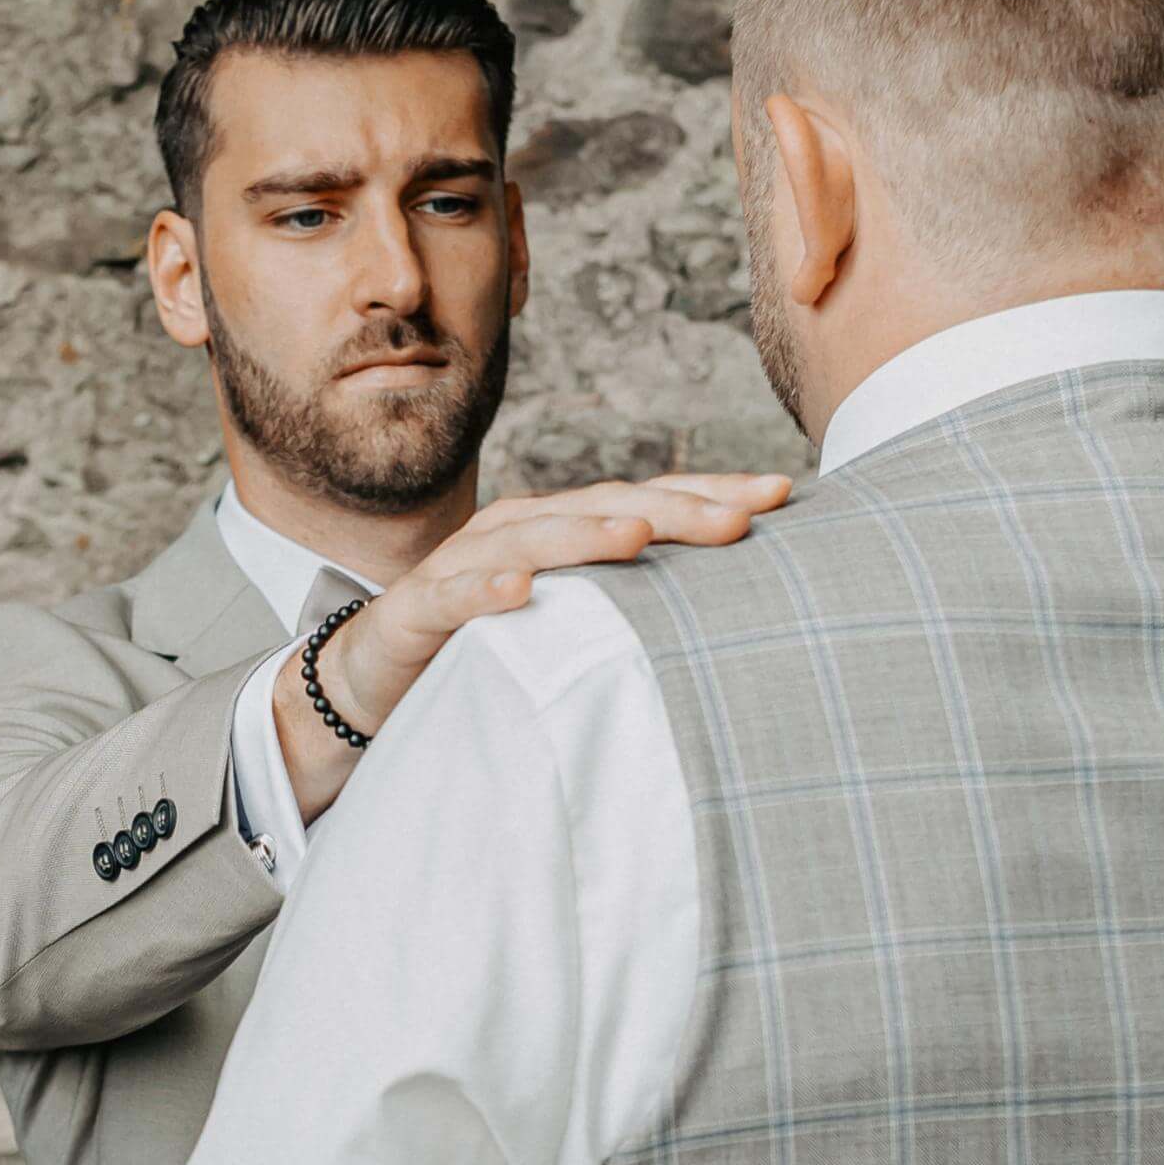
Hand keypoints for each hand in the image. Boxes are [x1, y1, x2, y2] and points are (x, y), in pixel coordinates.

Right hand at [274, 473, 795, 820]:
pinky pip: (457, 594)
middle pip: (607, 507)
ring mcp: (470, 563)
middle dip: (676, 508)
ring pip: (536, 539)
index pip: (650, 500)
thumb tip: (739, 612)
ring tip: (640, 536)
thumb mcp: (574, 619)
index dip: (713, 493)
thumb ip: (636, 606)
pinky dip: (486, 587)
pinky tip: (519, 590)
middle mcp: (523, 530)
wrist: (378, 672)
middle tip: (742, 517)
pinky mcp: (421, 607)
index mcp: (566, 527)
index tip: (784, 492)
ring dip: (588, 534)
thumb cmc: (491, 641)